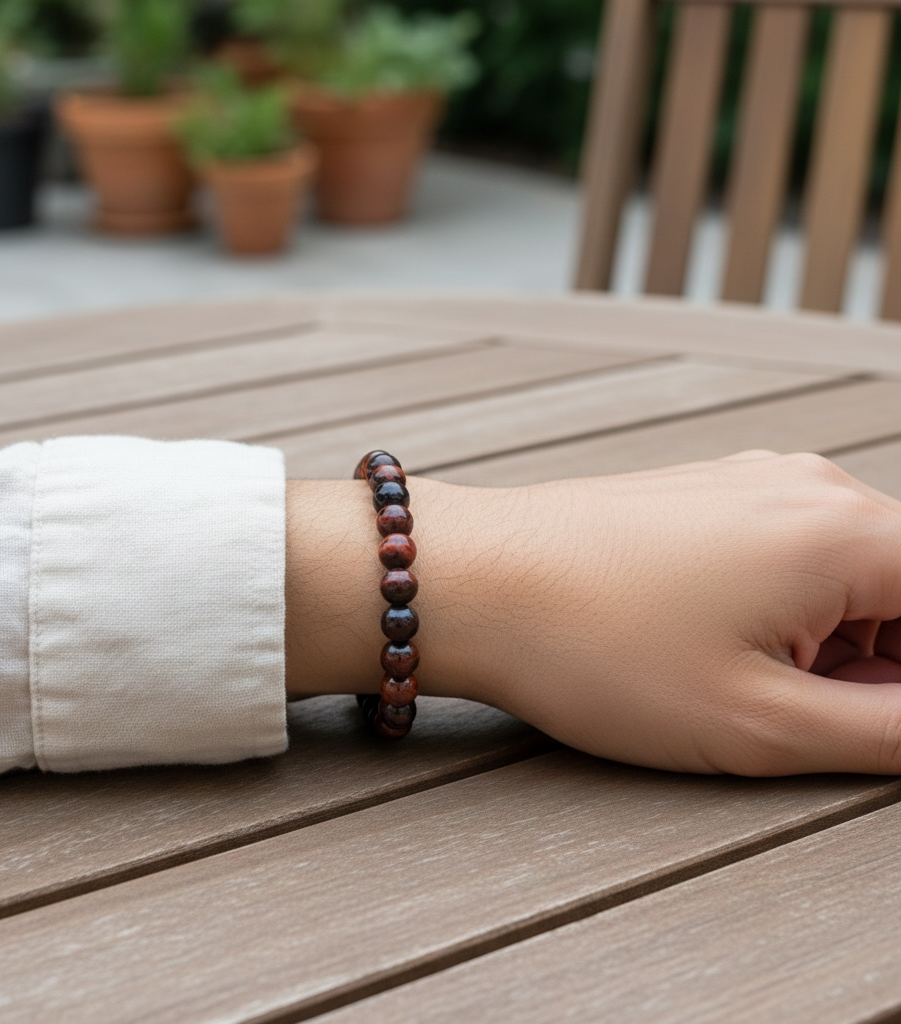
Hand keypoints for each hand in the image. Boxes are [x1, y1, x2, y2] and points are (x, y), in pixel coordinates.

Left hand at [285, 453, 900, 775]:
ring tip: (738, 686)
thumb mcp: (764, 723)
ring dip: (832, 644)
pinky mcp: (702, 496)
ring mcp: (749, 482)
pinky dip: (782, 612)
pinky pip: (784, 556)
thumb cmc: (595, 650)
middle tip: (797, 718)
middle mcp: (809, 485)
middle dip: (882, 667)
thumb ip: (894, 730)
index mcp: (849, 531)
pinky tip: (707, 646)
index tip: (851, 715)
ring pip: (845, 576)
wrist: (470, 580)